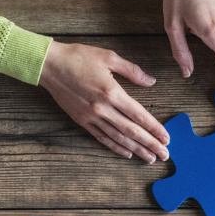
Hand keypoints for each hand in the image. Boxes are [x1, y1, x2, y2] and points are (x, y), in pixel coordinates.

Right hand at [40, 41, 168, 162]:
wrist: (48, 65)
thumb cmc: (78, 57)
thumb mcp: (108, 57)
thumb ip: (132, 70)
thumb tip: (151, 81)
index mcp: (112, 92)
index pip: (139, 115)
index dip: (154, 128)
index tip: (166, 137)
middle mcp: (103, 108)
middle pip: (132, 130)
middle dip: (150, 144)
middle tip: (164, 155)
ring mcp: (91, 116)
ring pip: (118, 137)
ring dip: (136, 150)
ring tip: (149, 158)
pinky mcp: (82, 120)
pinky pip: (101, 137)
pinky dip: (115, 147)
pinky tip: (127, 153)